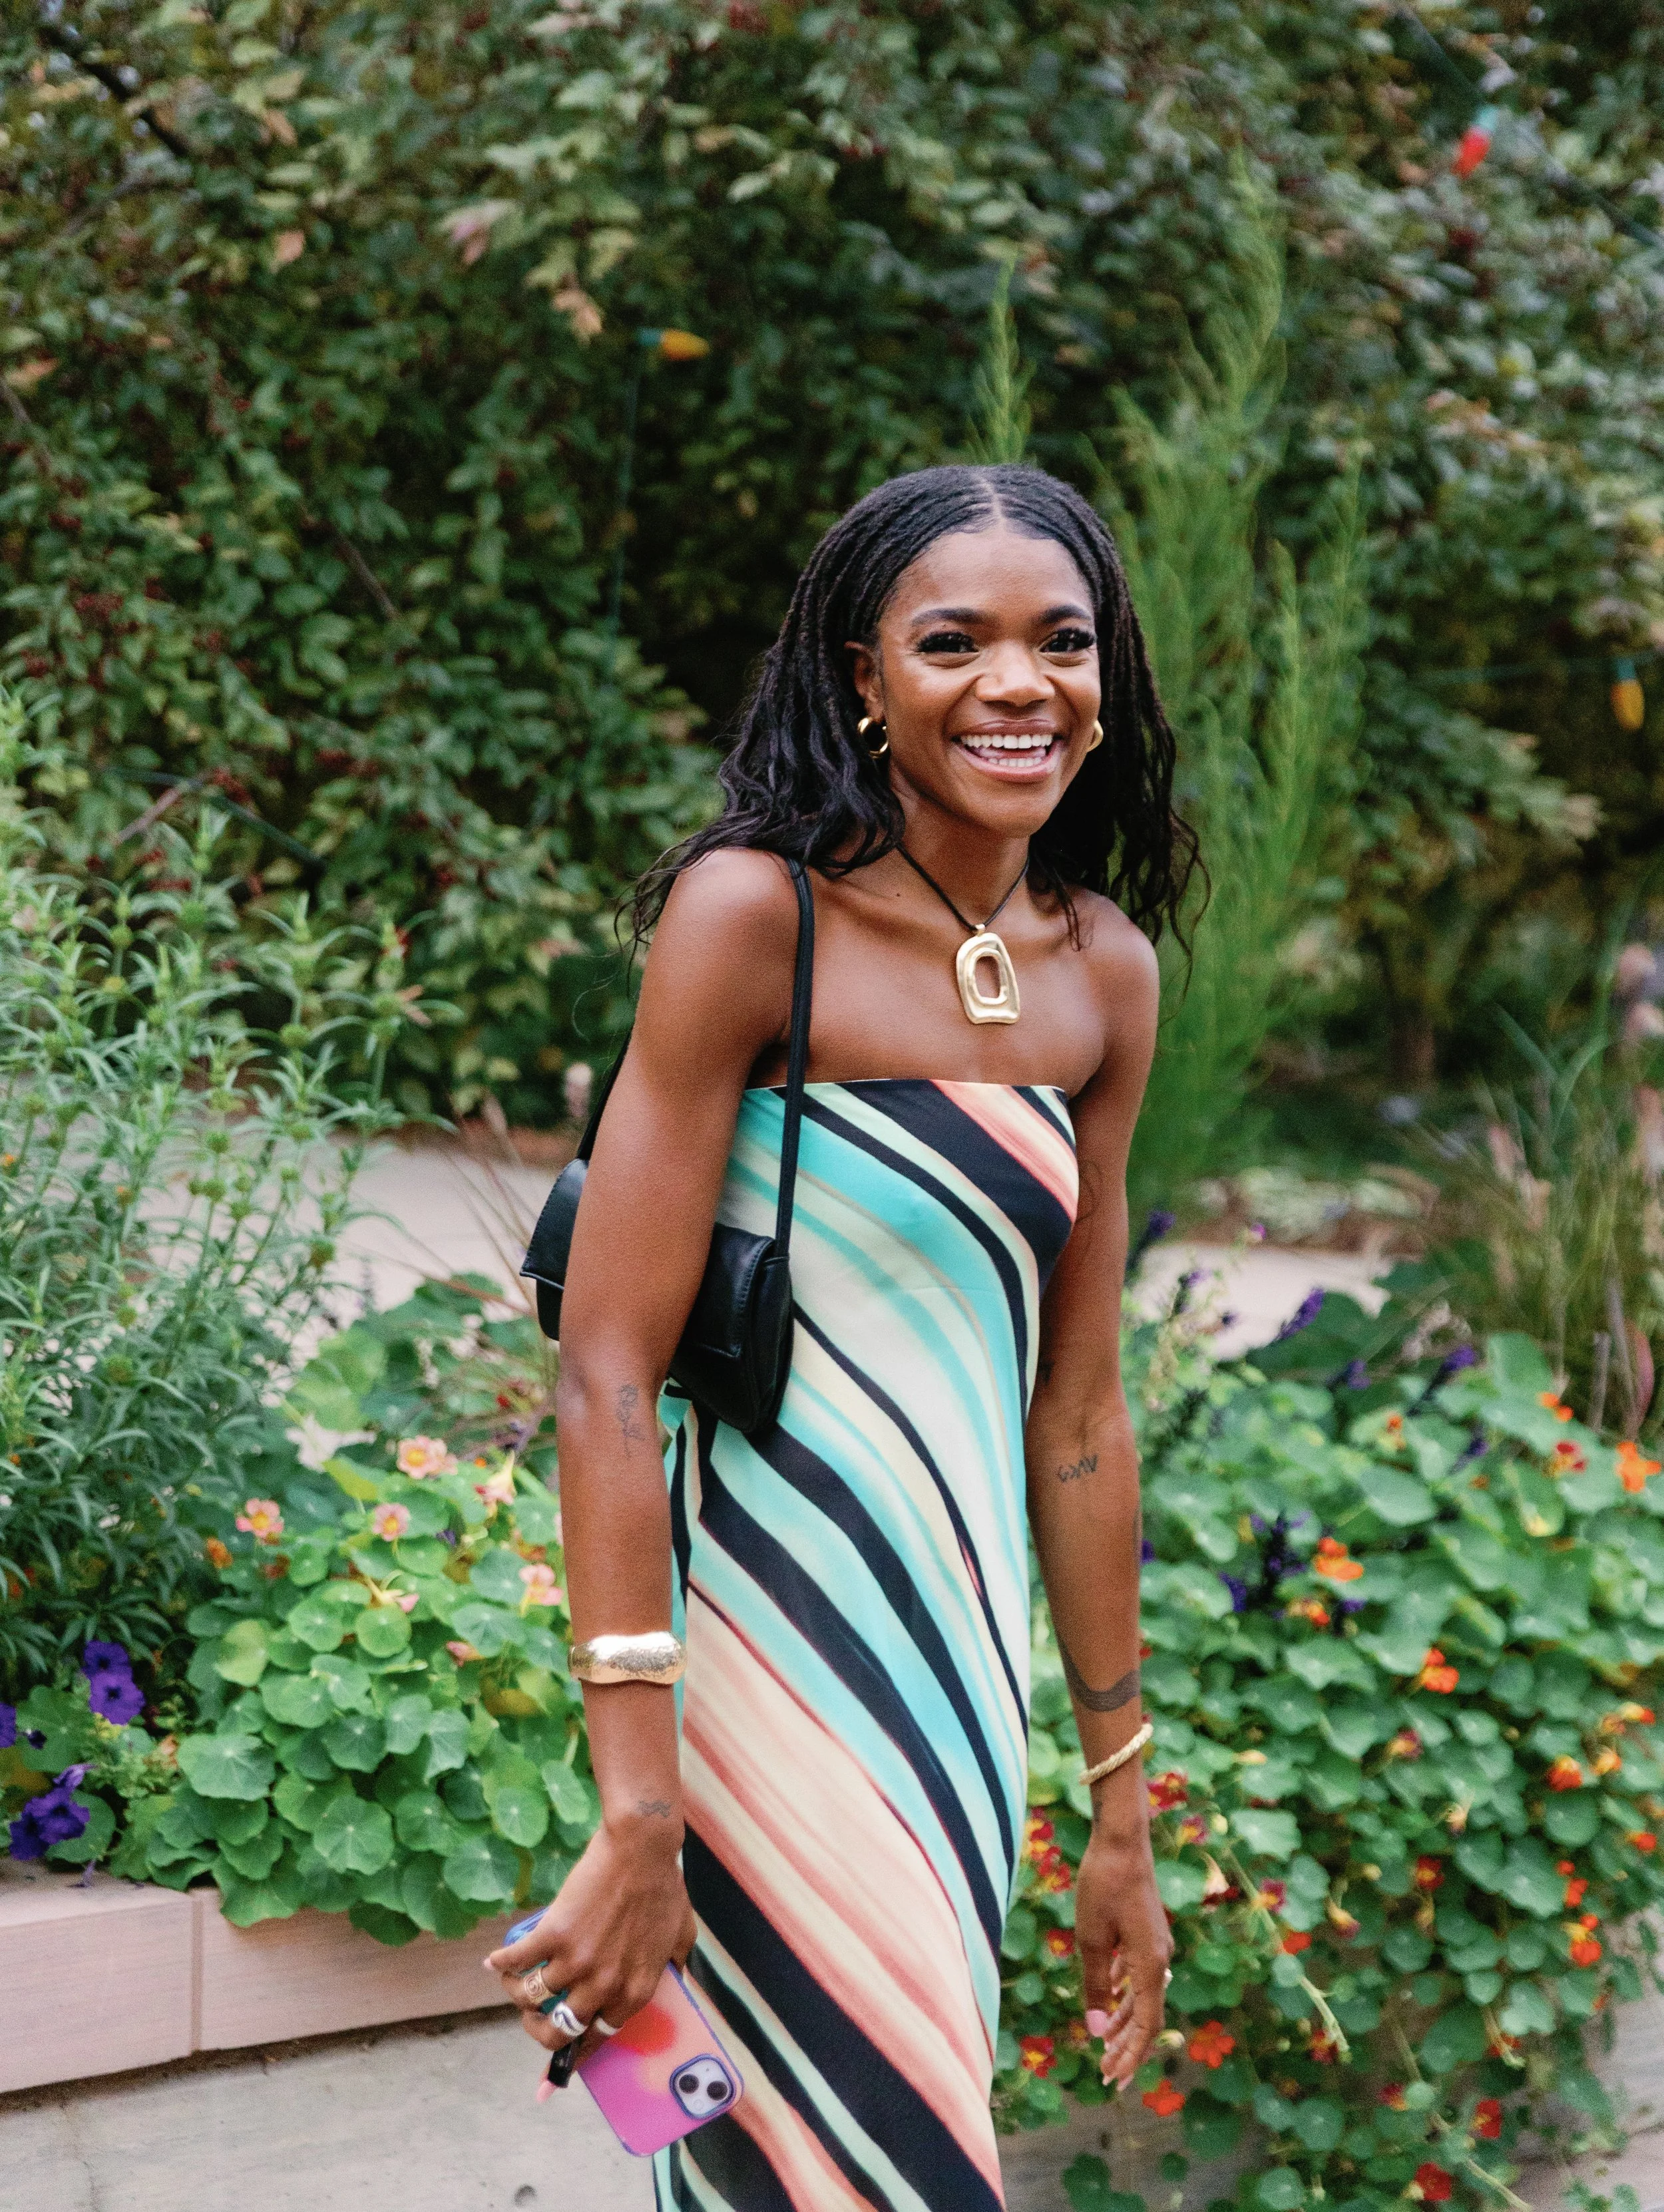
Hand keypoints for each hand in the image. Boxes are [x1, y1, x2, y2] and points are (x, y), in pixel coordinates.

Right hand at [486, 1814, 695, 2070]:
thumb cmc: (664, 1887)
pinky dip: (501, 1966)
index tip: (554, 2071)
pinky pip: (516, 1962)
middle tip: (532, 2016)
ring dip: (517, 1995)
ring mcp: (576, 1962)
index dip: (574, 2056)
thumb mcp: (682, 1938)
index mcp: (635, 1993)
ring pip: (531, 1999)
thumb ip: (676, 1968)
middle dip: (539, 2032)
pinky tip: (495, 1962)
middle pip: (559, 2031)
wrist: (641, 1848)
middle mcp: (604, 1986)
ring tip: (514, 1982)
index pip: (598, 2039)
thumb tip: (678, 1984)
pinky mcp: (554, 1935)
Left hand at [1075, 1816, 1170, 2089]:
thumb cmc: (1103, 1886)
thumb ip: (1095, 1985)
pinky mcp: (1146, 1931)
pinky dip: (1123, 1992)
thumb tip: (1095, 2030)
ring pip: (1142, 1994)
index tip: (1115, 2081)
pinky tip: (1109, 1998)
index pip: (1146, 2025)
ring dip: (1123, 2021)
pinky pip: (1138, 1973)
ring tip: (1103, 2045)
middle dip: (1127, 2047)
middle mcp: (1160, 1958)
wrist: (1121, 1841)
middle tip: (1107, 2075)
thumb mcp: (1091, 1939)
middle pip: (1147, 2015)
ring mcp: (1155, 1944)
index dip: (1131, 2056)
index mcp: (1150, 1965)